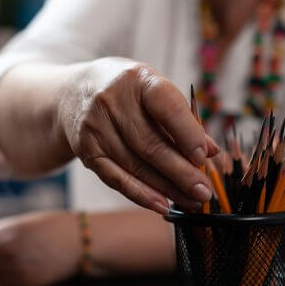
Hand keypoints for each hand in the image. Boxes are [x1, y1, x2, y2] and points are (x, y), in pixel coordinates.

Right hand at [59, 58, 218, 213]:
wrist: (73, 93)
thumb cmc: (129, 94)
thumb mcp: (155, 92)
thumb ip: (184, 120)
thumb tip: (211, 151)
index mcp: (139, 79)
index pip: (166, 107)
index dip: (187, 134)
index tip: (203, 158)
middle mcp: (112, 101)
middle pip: (151, 145)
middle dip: (182, 173)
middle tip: (204, 192)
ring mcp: (95, 128)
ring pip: (136, 166)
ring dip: (167, 189)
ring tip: (192, 201)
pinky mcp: (86, 151)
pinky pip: (116, 179)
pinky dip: (141, 195)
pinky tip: (163, 205)